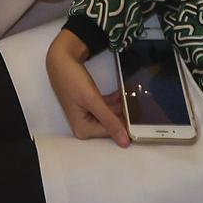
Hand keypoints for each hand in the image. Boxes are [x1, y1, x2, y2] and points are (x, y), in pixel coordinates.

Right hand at [46, 31, 127, 146]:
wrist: (61, 59)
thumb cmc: (72, 80)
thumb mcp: (92, 101)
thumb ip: (109, 121)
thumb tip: (125, 143)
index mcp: (83, 129)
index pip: (110, 132)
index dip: (125, 124)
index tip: (141, 117)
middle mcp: (85, 125)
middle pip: (110, 124)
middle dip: (122, 114)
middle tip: (138, 105)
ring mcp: (87, 114)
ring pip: (110, 114)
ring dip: (119, 106)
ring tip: (131, 97)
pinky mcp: (90, 104)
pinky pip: (106, 106)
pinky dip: (113, 100)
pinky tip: (121, 93)